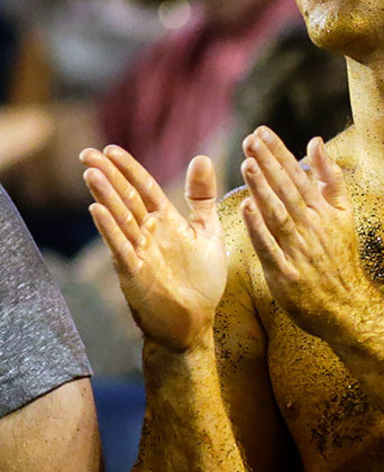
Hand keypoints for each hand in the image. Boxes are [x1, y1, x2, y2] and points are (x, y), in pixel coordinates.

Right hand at [80, 145, 227, 350]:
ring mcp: (138, 252)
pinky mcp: (134, 273)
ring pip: (119, 219)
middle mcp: (148, 233)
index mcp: (165, 221)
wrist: (196, 322)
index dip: (128, 168)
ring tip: (91, 174)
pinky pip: (121, 248)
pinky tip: (96, 210)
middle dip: (107, 176)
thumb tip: (202, 158)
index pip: (144, 188)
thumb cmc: (201, 280)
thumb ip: (202, 198)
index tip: (110, 149)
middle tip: (87, 153)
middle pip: (125, 198)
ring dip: (105, 196)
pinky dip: (109, 230)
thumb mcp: (208, 232)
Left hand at [239, 126, 370, 338]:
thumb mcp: (344, 214)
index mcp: (322, 211)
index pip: (297, 175)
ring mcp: (299, 250)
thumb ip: (330, 178)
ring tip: (247, 164)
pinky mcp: (286, 273)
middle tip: (249, 140)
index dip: (279, 153)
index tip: (261, 132)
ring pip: (278, 214)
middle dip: (268, 163)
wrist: (347, 305)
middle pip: (286, 190)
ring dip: (262, 189)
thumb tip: (315, 142)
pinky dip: (258, 228)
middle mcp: (311, 227)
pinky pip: (270, 247)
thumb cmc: (341, 258)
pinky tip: (246, 209)